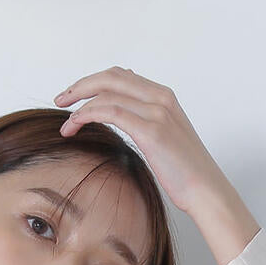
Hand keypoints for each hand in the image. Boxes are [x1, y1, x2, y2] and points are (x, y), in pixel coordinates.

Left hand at [53, 67, 231, 215]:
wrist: (206, 190)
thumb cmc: (184, 171)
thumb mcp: (164, 138)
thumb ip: (145, 119)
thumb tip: (123, 104)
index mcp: (163, 96)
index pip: (120, 75)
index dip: (92, 81)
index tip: (72, 96)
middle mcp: (161, 97)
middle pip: (110, 77)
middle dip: (80, 86)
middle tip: (60, 101)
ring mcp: (157, 111)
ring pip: (107, 93)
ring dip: (79, 106)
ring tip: (65, 125)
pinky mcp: (151, 130)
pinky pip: (110, 111)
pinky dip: (86, 115)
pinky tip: (74, 127)